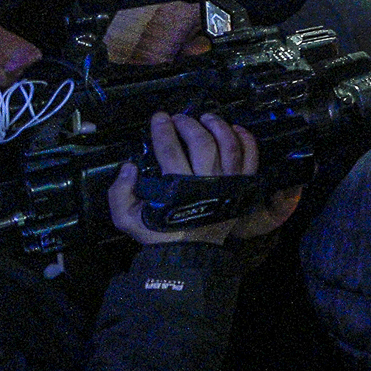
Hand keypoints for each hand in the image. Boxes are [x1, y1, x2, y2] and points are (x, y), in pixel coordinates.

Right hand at [110, 112, 291, 246]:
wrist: (188, 253)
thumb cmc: (159, 233)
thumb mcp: (127, 218)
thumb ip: (120, 193)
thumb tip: (128, 166)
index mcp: (178, 189)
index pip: (170, 150)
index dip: (163, 131)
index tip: (159, 117)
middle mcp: (207, 182)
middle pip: (202, 143)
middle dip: (189, 125)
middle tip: (178, 117)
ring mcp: (229, 183)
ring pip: (229, 146)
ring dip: (218, 126)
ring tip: (206, 117)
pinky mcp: (243, 186)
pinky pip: (250, 158)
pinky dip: (246, 140)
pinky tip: (235, 128)